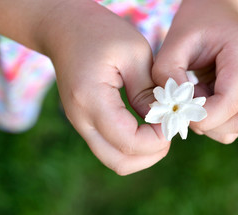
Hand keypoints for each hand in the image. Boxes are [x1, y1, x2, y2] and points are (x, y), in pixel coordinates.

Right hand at [44, 1, 169, 174]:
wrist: (64, 29)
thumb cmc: (101, 33)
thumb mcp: (134, 53)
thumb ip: (149, 91)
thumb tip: (164, 120)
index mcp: (92, 100)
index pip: (129, 143)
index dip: (158, 139)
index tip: (173, 118)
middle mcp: (81, 119)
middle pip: (121, 162)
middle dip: (153, 153)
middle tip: (170, 129)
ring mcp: (81, 125)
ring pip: (116, 160)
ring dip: (144, 153)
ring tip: (161, 129)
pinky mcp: (87, 124)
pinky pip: (112, 148)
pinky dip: (134, 147)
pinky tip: (148, 127)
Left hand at [152, 0, 237, 143]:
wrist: (217, 13)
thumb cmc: (196, 23)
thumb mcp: (176, 40)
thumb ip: (168, 72)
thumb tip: (173, 107)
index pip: (231, 101)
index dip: (203, 116)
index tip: (178, 111)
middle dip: (207, 124)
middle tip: (184, 107)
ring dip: (211, 125)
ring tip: (192, 101)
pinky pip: (233, 122)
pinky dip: (214, 122)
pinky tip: (200, 102)